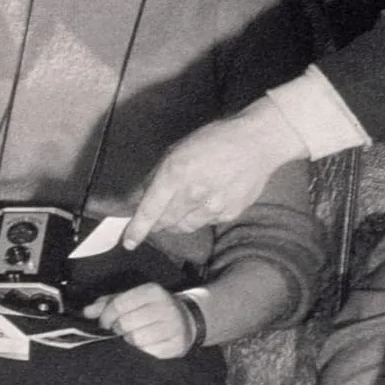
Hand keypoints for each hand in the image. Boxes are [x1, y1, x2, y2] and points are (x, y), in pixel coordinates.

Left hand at [85, 282, 196, 358]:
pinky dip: (142, 351)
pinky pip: (149, 353)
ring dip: (129, 341)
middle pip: (126, 324)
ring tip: (132, 337)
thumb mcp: (133, 298)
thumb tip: (86, 312)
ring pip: (136, 340)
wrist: (188, 319)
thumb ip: (108, 303)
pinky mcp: (177, 346)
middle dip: (117, 330)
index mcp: (152, 291)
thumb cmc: (152, 308)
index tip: (104, 323)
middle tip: (118, 331)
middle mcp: (165, 307)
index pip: (119, 305)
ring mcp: (174, 327)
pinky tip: (144, 345)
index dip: (106, 317)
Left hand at [123, 104, 304, 248]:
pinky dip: (199, 216)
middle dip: (156, 223)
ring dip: (176, 222)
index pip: (150, 211)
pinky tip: (206, 200)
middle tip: (156, 217)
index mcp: (175, 175)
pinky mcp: (229, 214)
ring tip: (183, 206)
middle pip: (165, 223)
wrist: (256, 143)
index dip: (137, 229)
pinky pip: (205, 223)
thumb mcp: (176, 150)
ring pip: (184, 227)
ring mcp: (213, 207)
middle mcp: (192, 195)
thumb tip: (140, 198)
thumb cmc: (212, 140)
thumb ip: (156, 176)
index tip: (127, 243)